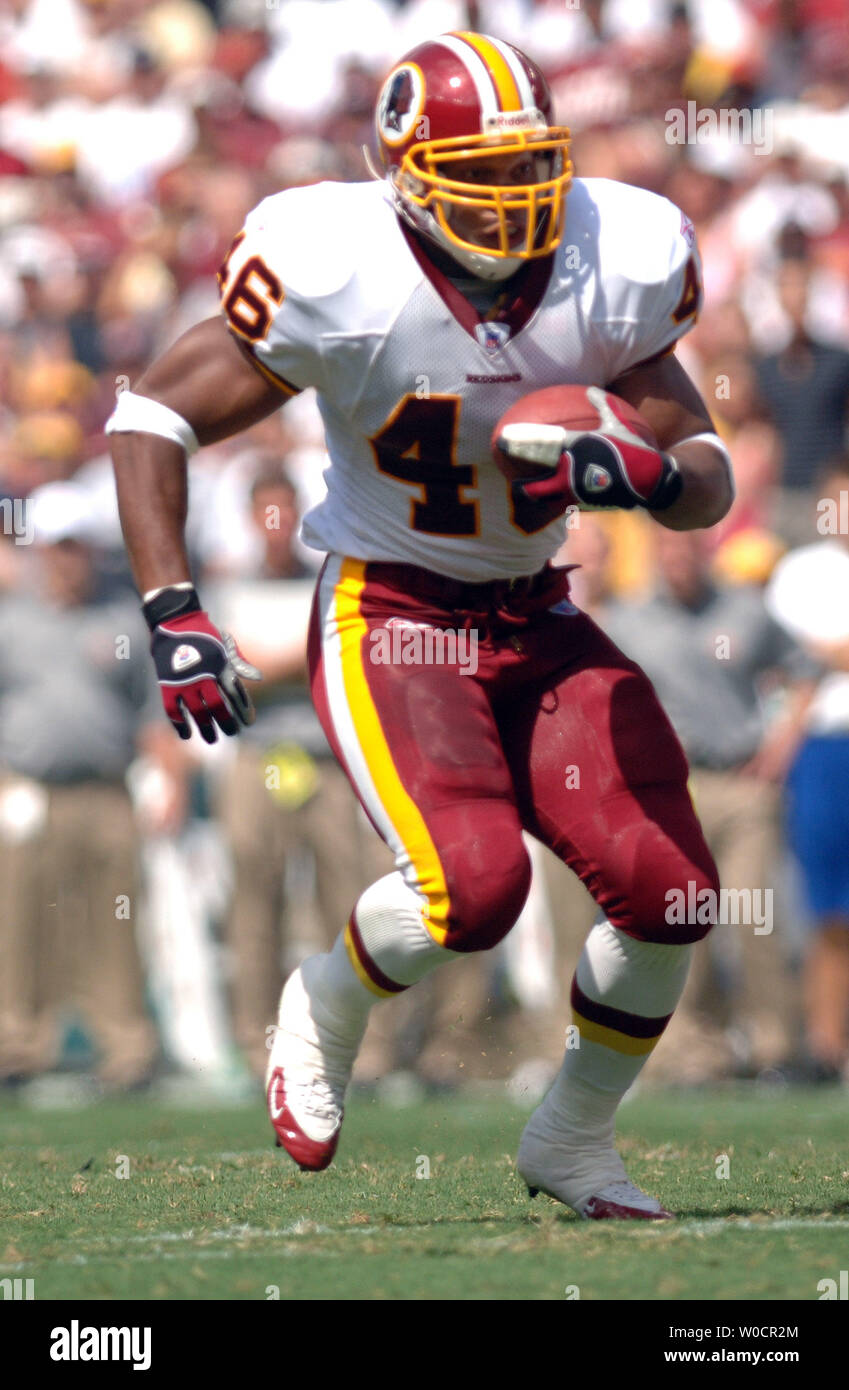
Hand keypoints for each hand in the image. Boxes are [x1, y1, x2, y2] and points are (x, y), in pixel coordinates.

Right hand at [143, 586, 261, 742]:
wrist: (174, 622)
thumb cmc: (203, 634)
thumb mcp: (225, 645)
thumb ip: (239, 663)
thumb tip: (258, 678)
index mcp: (221, 666)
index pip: (237, 694)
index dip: (244, 709)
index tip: (249, 722)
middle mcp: (204, 677)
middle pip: (219, 707)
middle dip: (227, 722)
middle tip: (232, 732)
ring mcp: (185, 682)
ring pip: (198, 713)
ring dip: (206, 728)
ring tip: (212, 740)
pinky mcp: (168, 686)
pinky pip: (174, 711)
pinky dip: (180, 724)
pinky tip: (187, 734)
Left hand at [498, 411, 681, 528]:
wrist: (651, 480)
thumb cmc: (634, 449)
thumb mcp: (619, 423)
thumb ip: (602, 405)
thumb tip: (591, 389)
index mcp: (576, 446)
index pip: (540, 445)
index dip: (518, 445)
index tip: (501, 441)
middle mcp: (572, 471)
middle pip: (534, 482)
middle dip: (517, 481)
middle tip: (506, 474)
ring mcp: (577, 491)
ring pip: (544, 498)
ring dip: (531, 495)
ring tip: (519, 490)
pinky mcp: (584, 504)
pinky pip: (560, 503)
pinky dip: (549, 500)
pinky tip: (544, 500)